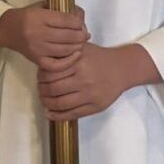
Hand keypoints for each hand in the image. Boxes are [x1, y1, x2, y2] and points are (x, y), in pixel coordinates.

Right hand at [0, 4, 87, 73]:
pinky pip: (58, 65)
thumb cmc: (26, 17)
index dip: (78, 22)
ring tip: (80, 43)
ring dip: (77, 46)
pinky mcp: (37, 60)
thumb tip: (80, 17)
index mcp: (38, 17)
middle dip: (81, 35)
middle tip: (84, 34)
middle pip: (69, 36)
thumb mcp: (41, 7)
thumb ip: (60, 10)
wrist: (6, 30)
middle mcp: (37, 33)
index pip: (66, 20)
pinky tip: (75, 55)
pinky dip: (69, 61)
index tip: (80, 23)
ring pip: (66, 50)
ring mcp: (37, 48)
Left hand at [38, 42, 156, 120]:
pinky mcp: (96, 106)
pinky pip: (72, 114)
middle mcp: (84, 79)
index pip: (50, 73)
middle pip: (52, 89)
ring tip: (44, 100)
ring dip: (47, 104)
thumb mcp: (80, 47)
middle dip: (42, 90)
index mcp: (78, 63)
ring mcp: (90, 95)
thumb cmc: (99, 57)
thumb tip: (41, 59)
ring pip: (60, 103)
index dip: (40, 77)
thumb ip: (63, 52)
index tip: (39, 77)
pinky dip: (57, 116)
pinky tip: (50, 113)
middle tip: (40, 89)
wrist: (123, 68)